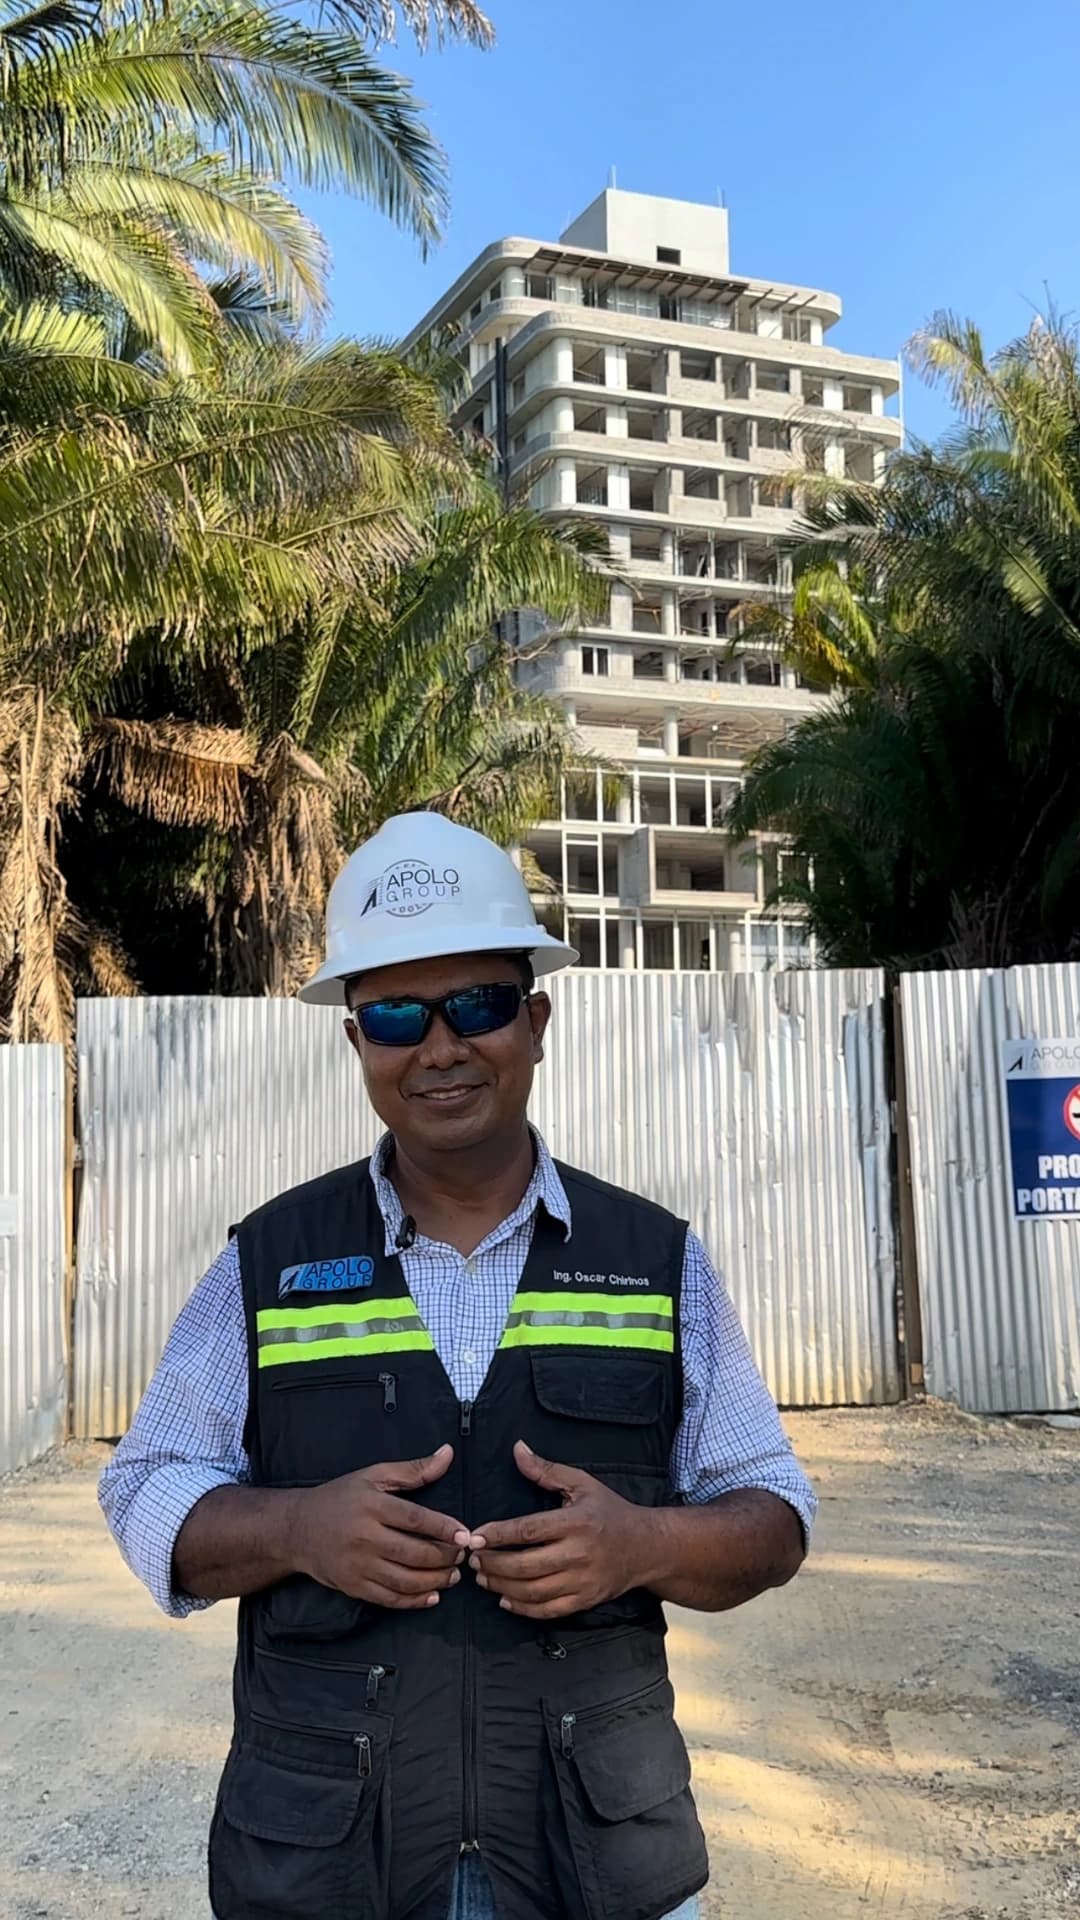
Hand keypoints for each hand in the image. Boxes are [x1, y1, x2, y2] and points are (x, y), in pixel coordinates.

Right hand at [294, 1445, 479, 1609]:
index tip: (465, 1535)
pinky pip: (389, 1598)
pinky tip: (432, 1596)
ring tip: (453, 1576)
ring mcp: (357, 1565)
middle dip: (444, 1557)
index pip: (415, 1519)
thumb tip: (448, 1454)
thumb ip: (412, 1470)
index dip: (443, 1528)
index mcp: (371, 1506)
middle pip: (413, 1552)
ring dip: (435, 1581)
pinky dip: (414, 1601)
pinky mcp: (353, 1587)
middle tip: (462, 1556)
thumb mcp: (372, 1476)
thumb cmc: (339, 1497)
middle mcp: (364, 1537)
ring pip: (405, 1580)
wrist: (297, 1529)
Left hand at [469, 1441, 652, 1619]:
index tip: (475, 1536)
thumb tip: (517, 1449)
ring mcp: (583, 1581)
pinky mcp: (585, 1600)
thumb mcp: (582, 1484)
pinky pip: (548, 1610)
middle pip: (526, 1565)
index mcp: (576, 1522)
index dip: (498, 1535)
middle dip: (494, 1564)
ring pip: (533, 1590)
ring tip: (483, 1578)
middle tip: (472, 1560)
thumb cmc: (609, 1511)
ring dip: (502, 1586)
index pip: (528, 1531)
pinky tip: (505, 1599)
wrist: (646, 1547)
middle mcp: (579, 1553)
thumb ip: (546, 1470)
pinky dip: (523, 1608)